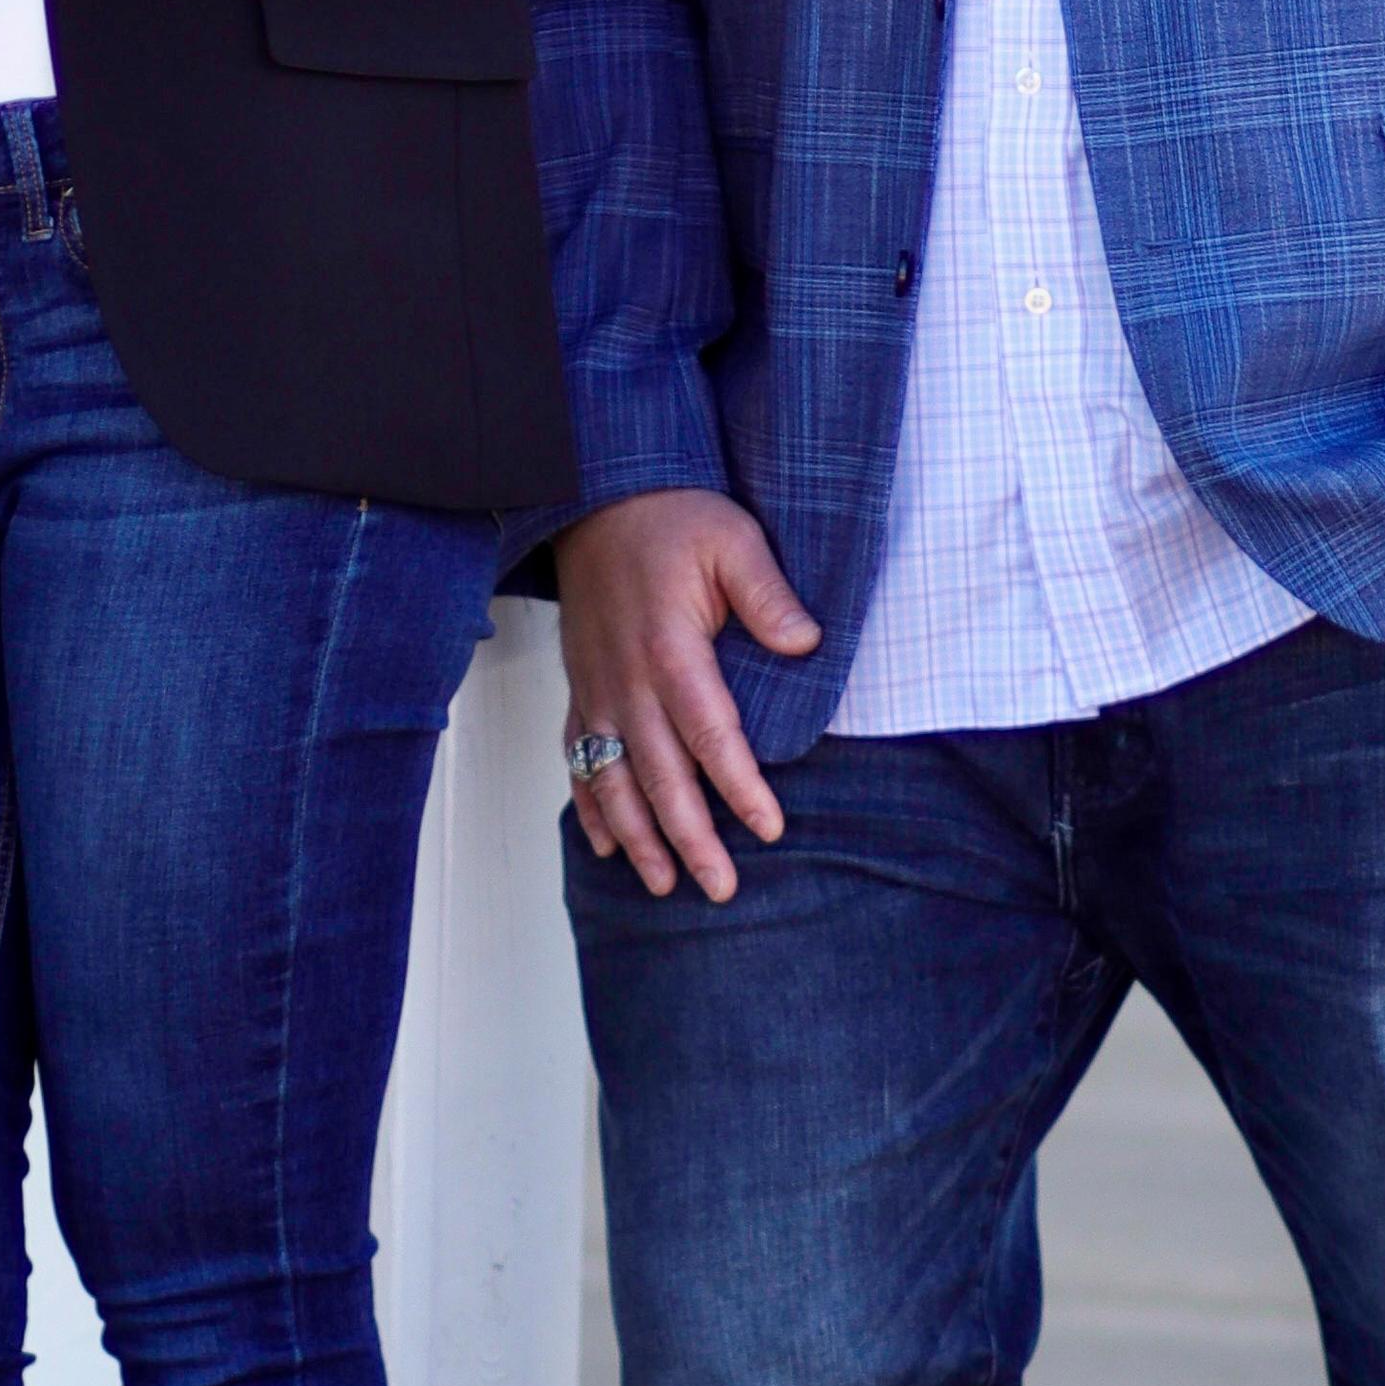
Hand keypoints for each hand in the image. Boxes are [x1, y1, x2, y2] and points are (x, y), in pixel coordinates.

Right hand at [553, 491, 823, 903]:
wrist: (597, 498)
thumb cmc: (673, 518)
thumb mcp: (732, 539)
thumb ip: (768, 594)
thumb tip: (807, 643)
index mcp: (670, 650)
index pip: (711, 736)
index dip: (740, 788)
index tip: (768, 829)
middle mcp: (626, 683)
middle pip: (660, 777)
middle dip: (690, 839)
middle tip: (721, 887)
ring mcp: (597, 691)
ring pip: (613, 782)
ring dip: (637, 838)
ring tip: (665, 884)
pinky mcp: (580, 689)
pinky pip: (577, 760)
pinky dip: (590, 806)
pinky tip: (607, 845)